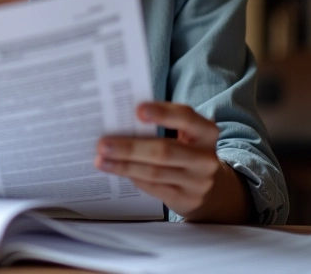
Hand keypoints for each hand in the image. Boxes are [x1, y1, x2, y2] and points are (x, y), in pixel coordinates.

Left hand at [94, 102, 251, 221]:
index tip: (137, 110)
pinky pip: (155, 188)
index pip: (185, 117)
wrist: (210, 185)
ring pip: (155, 172)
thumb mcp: (183, 132)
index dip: (162, 113)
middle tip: (102, 143)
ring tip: (101, 159)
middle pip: (164, 151)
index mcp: (205, 131)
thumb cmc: (184, 147)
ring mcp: (198, 182)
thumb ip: (160, 122)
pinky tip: (117, 170)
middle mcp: (205, 157)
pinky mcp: (188, 199)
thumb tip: (119, 118)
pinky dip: (133, 177)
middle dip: (129, 147)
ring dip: (124, 166)